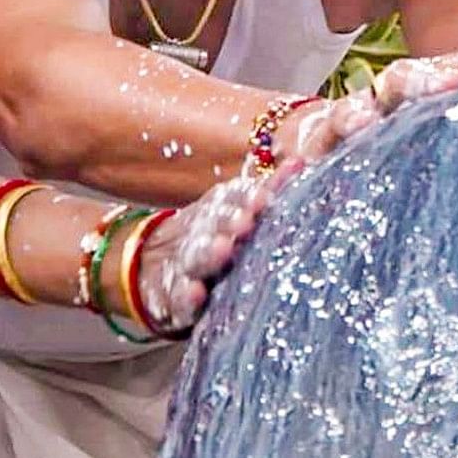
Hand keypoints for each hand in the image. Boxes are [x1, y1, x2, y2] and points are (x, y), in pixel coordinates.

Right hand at [137, 174, 274, 334]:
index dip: (246, 196)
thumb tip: (301, 161)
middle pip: (214, 223)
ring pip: (196, 256)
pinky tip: (195, 294)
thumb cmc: (214, 236)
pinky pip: (178, 296)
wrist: (157, 265)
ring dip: (208, 252)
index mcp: (219, 210)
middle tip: (246, 221)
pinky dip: (185, 295)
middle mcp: (201, 232)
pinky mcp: (171, 296)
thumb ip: (271, 189)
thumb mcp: (237, 210)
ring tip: (222, 249)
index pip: (232, 197)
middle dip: (229, 220)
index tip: (263, 197)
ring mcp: (184, 263)